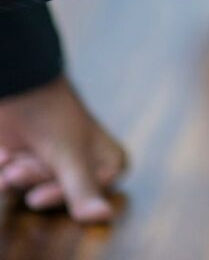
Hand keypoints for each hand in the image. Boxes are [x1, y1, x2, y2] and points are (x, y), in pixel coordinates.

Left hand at [0, 76, 127, 222]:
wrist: (16, 84)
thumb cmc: (52, 115)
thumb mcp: (70, 155)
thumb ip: (84, 189)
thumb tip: (105, 217)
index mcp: (103, 157)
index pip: (92, 197)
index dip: (63, 196)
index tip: (41, 194)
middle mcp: (80, 160)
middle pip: (58, 195)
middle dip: (34, 180)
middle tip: (21, 169)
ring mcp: (51, 160)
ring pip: (33, 189)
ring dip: (17, 174)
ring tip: (10, 158)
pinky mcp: (27, 159)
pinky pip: (14, 182)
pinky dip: (5, 171)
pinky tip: (4, 154)